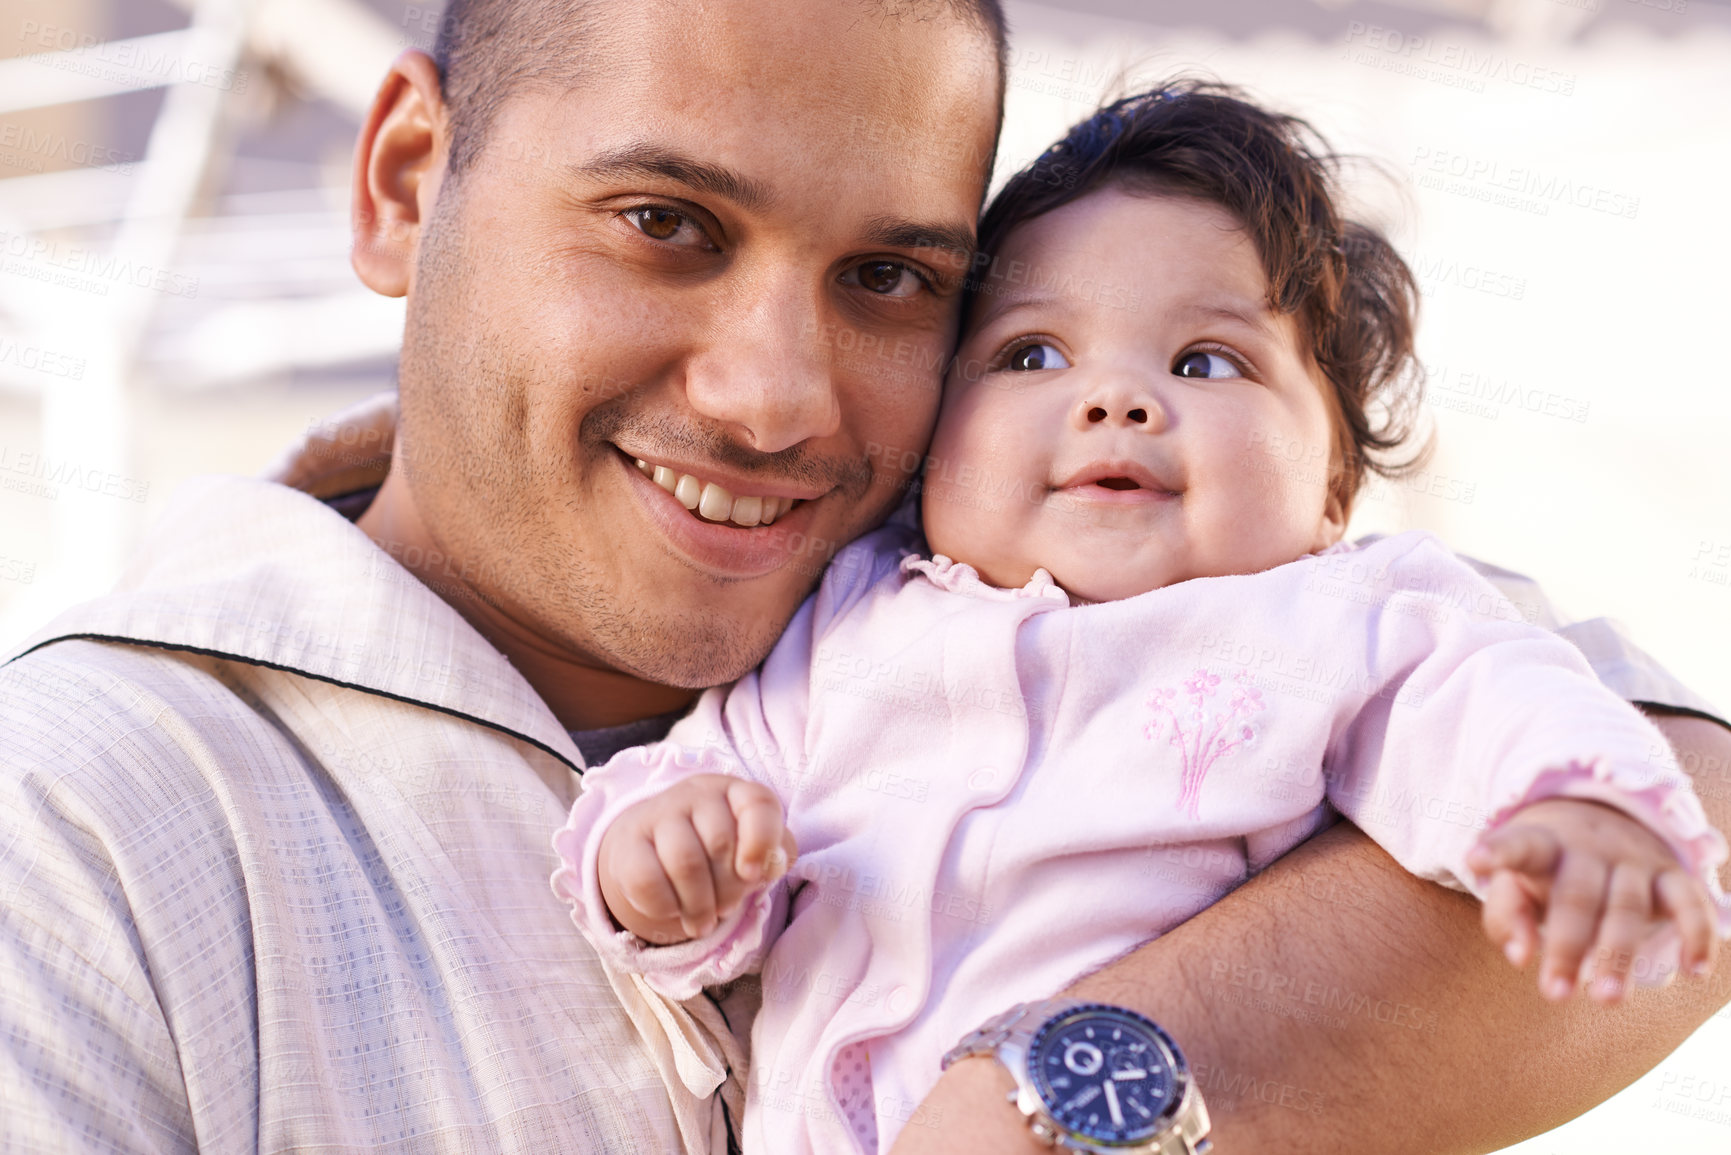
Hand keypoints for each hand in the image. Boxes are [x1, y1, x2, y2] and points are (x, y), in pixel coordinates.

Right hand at [598, 774, 797, 944]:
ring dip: (699, 905)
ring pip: (686, 863)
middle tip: (726, 907)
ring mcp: (659, 814)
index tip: (754, 875)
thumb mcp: (751, 848)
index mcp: (735, 791)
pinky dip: (665, 907)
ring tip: (703, 922)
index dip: (762, 840)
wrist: (652, 848)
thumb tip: (770, 864)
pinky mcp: (628, 843)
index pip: (758, 803)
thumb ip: (774, 854)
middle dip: (729, 890)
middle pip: (721, 843)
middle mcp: (696, 794)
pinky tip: (672, 910)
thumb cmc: (717, 850)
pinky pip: (647, 880)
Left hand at [1467, 797, 1716, 1003]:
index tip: (1474, 860)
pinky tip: (1693, 971)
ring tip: (1606, 1000)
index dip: (1497, 851)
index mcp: (1541, 844)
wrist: (1603, 818)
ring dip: (1619, 955)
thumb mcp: (1516, 883)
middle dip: (1567, 947)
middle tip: (1555, 994)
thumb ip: (1505, 915)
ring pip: (1629, 908)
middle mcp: (1589, 848)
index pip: (1518, 845)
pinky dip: (1695, 935)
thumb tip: (1519, 956)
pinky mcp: (1672, 875)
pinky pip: (1689, 904)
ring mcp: (1634, 860)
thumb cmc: (1546, 870)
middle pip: (1576, 897)